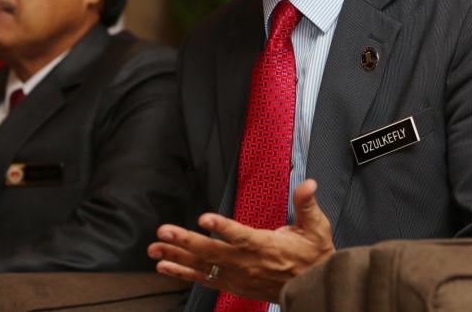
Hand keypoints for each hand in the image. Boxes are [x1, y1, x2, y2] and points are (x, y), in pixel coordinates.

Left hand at [147, 179, 334, 302]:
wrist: (312, 289)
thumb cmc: (312, 256)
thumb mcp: (316, 227)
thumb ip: (306, 204)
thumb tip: (309, 183)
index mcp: (265, 246)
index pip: (241, 236)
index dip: (223, 227)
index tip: (205, 218)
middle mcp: (247, 263)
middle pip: (212, 252)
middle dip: (184, 242)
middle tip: (163, 232)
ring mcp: (237, 276)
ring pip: (203, 267)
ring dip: (176, 258)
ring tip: (155, 250)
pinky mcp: (232, 284)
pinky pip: (204, 279)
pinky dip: (183, 274)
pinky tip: (165, 267)